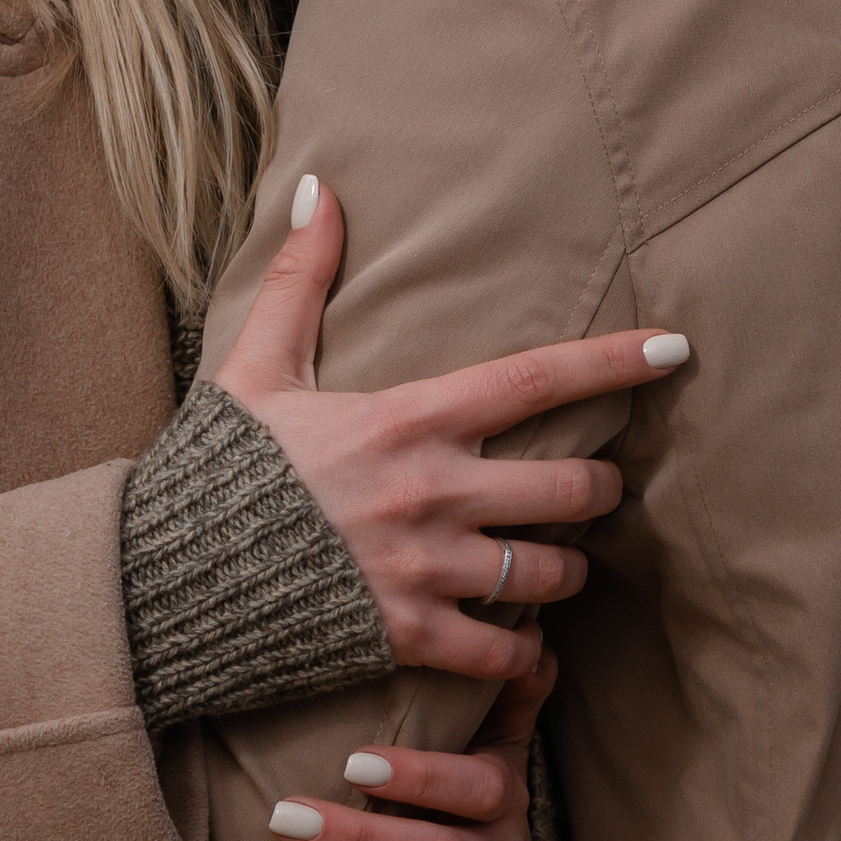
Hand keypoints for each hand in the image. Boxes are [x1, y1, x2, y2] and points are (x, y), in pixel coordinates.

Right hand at [213, 177, 686, 680]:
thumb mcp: (255, 367)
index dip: (614, 362)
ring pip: (549, 574)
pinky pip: (503, 653)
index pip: (535, 379)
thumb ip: (302, 281)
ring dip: (565, 572)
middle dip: (597, 491)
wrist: (163, 578)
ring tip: (555, 568)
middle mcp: (430, 491)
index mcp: (407, 418)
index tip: (676, 349)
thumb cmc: (216, 470)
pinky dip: (521, 654)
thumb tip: (321, 187)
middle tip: (591, 492)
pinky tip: (518, 645)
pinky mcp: (406, 635)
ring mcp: (423, 568)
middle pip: (571, 489)